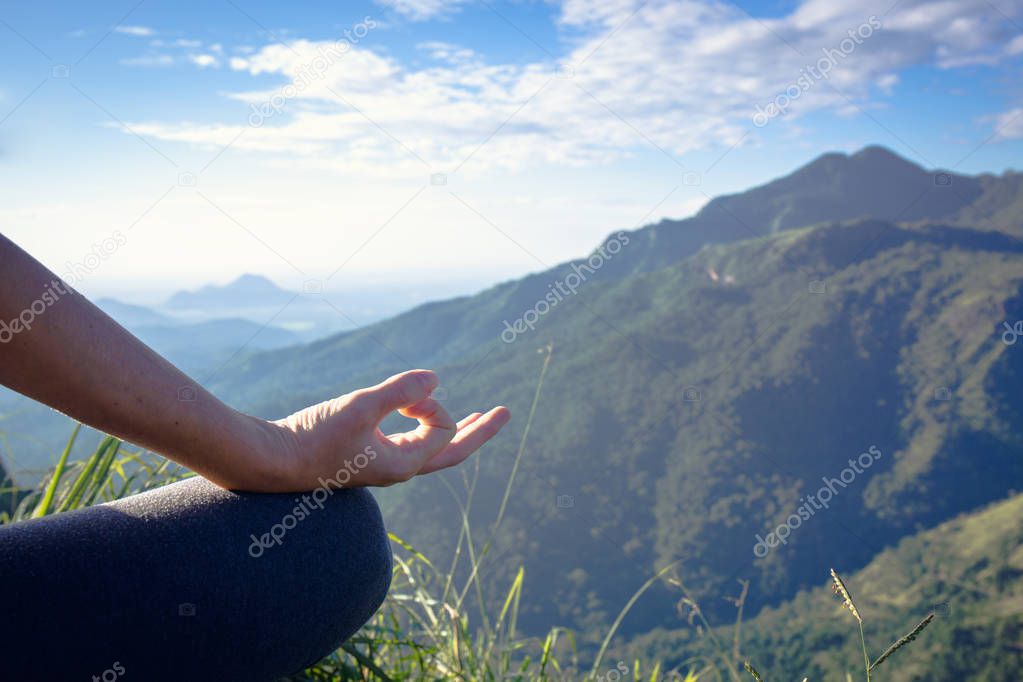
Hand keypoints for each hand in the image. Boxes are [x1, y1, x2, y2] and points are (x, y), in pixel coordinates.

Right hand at [256, 369, 510, 491]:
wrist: (271, 460)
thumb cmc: (314, 436)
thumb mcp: (359, 407)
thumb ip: (399, 392)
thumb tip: (436, 379)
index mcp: (403, 465)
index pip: (442, 430)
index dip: (432, 405)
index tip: (406, 394)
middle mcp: (398, 469)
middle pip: (452, 452)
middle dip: (479, 429)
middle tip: (506, 412)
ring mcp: (382, 464)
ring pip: (431, 449)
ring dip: (455, 430)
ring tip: (475, 417)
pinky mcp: (365, 456)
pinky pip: (409, 443)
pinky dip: (424, 427)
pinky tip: (419, 415)